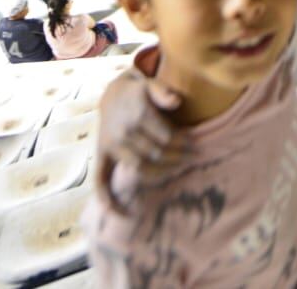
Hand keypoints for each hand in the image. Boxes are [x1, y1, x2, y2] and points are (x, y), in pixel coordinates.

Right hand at [96, 72, 186, 214]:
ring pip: (140, 168)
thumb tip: (176, 101)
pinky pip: (101, 179)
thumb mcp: (150, 82)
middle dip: (178, 158)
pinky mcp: (102, 154)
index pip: (166, 138)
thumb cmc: (138, 90)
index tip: (195, 145)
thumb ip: (163, 91)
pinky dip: (108, 199)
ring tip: (177, 170)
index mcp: (137, 114)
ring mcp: (111, 145)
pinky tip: (121, 214)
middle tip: (193, 158)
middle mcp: (123, 132)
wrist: (112, 93)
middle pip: (156, 154)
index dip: (184, 143)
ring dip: (161, 173)